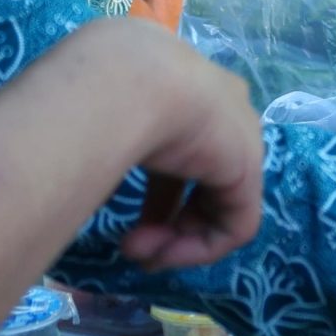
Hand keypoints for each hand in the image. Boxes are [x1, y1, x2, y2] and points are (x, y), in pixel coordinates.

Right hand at [112, 29, 264, 270]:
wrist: (125, 80)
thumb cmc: (100, 92)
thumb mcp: (105, 117)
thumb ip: (111, 141)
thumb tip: (88, 172)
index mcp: (194, 92)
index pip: (186, 154)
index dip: (156, 198)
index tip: (122, 217)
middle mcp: (225, 112)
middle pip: (203, 182)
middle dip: (164, 221)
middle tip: (130, 246)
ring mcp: (241, 138)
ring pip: (217, 207)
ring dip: (174, 240)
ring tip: (136, 252)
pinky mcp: (248, 170)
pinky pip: (235, 225)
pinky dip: (196, 249)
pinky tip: (161, 254)